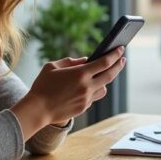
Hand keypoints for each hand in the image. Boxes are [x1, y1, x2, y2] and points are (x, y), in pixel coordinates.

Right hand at [11, 47, 125, 137]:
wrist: (37, 110)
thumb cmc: (42, 85)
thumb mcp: (52, 67)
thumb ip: (70, 61)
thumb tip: (85, 60)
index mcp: (80, 74)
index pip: (104, 62)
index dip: (114, 55)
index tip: (121, 49)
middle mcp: (87, 87)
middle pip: (110, 75)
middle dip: (118, 65)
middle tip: (122, 59)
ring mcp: (86, 99)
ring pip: (104, 88)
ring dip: (105, 81)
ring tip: (104, 74)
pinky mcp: (83, 108)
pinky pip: (94, 97)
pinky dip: (94, 90)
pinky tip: (89, 86)